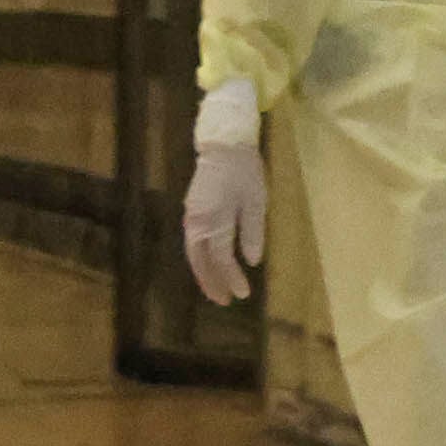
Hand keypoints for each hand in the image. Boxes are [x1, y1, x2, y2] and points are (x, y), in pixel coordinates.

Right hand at [182, 140, 267, 304]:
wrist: (224, 144)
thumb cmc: (244, 171)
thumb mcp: (255, 201)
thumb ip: (252, 232)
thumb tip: (251, 261)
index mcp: (213, 222)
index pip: (221, 259)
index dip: (231, 278)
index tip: (242, 295)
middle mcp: (196, 223)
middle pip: (200, 261)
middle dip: (211, 283)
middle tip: (224, 301)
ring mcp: (191, 217)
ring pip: (193, 253)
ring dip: (204, 273)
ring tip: (217, 289)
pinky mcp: (191, 211)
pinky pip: (193, 242)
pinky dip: (201, 258)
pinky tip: (210, 264)